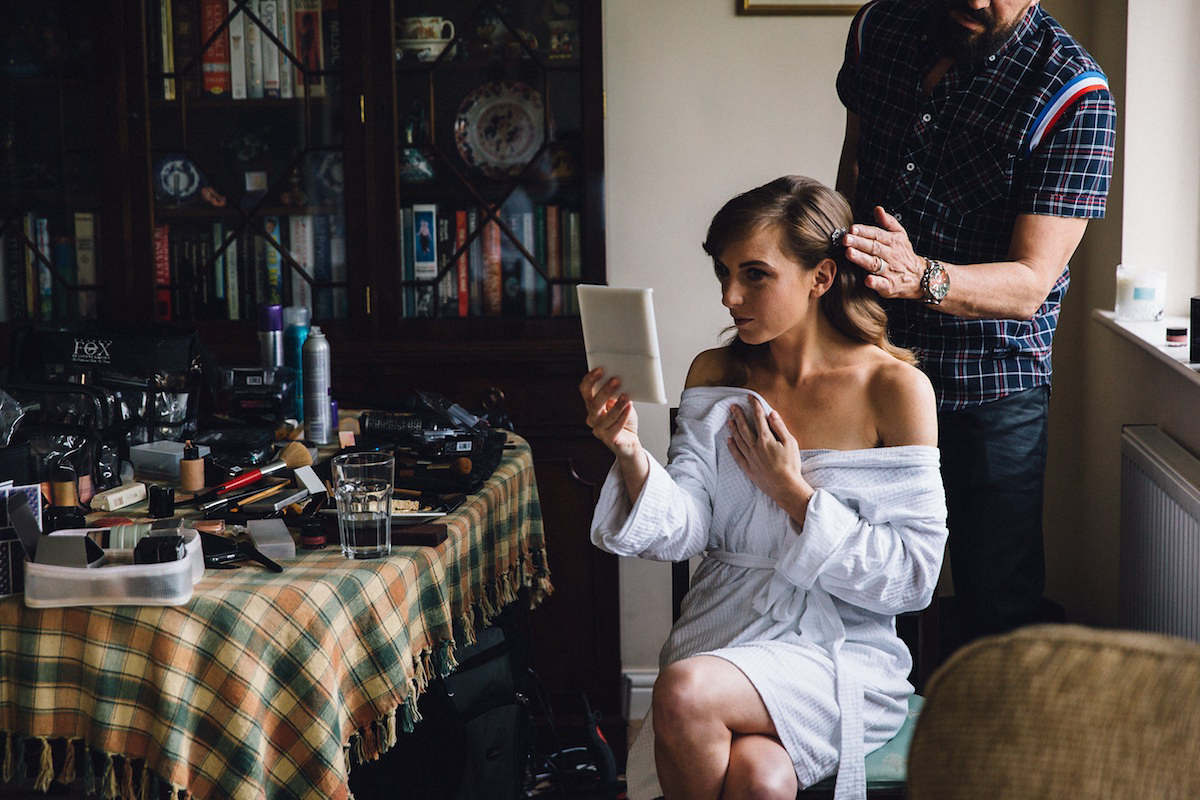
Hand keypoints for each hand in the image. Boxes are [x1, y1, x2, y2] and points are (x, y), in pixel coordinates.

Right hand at [580, 368, 640, 459]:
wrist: (629, 441)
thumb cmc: (624, 419)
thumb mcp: (619, 402)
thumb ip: (617, 393)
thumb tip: (621, 378)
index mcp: (592, 405)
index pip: (585, 390)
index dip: (590, 380)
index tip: (600, 370)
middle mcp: (592, 417)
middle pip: (594, 403)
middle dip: (605, 390)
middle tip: (616, 380)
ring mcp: (599, 430)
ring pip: (607, 416)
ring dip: (618, 405)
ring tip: (627, 396)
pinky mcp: (609, 439)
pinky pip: (616, 427)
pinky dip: (623, 417)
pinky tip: (629, 408)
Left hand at [726, 396, 810, 514]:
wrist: (786, 487)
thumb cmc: (791, 465)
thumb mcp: (790, 443)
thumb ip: (780, 427)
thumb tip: (771, 413)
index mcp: (766, 439)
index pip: (758, 418)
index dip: (754, 406)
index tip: (750, 398)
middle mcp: (755, 447)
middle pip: (744, 427)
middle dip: (738, 415)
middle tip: (733, 407)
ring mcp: (750, 458)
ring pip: (738, 440)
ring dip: (733, 428)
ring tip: (729, 420)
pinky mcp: (748, 468)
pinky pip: (737, 455)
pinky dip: (732, 446)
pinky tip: (729, 440)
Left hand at [841, 206, 922, 300]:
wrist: (920, 277)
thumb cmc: (903, 253)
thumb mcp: (900, 235)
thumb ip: (888, 222)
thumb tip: (877, 208)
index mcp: (893, 241)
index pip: (877, 234)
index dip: (864, 231)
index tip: (852, 228)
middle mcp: (891, 255)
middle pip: (873, 247)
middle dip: (859, 243)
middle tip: (845, 239)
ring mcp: (890, 271)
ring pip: (875, 264)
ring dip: (862, 259)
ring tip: (849, 253)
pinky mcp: (889, 286)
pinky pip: (882, 284)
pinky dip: (875, 282)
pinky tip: (867, 280)